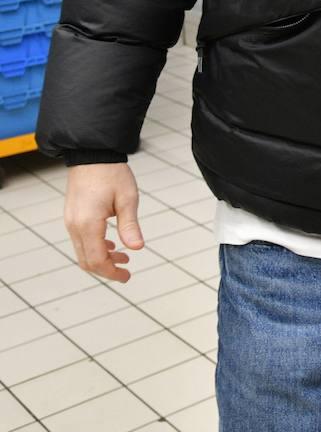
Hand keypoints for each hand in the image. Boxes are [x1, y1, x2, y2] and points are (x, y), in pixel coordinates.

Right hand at [65, 163, 143, 282]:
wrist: (92, 155)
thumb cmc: (112, 174)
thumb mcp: (127, 198)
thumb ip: (130, 225)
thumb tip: (137, 248)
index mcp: (88, 224)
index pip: (97, 259)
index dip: (111, 271)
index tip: (127, 276)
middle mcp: (75, 226)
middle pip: (87, 260)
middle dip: (106, 269)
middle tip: (126, 272)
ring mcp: (71, 222)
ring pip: (82, 252)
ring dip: (102, 258)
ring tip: (123, 257)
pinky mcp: (72, 217)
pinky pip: (81, 241)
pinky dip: (95, 247)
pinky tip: (112, 245)